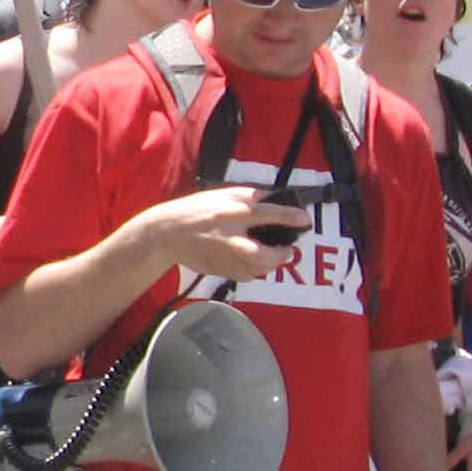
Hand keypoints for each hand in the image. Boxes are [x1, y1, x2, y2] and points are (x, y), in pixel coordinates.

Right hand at [146, 186, 307, 281]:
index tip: (305, 220)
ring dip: (270, 264)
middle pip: (265, 255)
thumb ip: (247, 196)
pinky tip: (250, 262)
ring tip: (271, 255)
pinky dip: (254, 271)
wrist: (166, 234)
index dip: (291, 217)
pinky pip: (245, 276)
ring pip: (257, 269)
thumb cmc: (194, 211)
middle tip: (286, 250)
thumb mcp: (220, 194)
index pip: (268, 214)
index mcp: (232, 213)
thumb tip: (271, 200)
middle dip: (281, 254)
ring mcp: (224, 256)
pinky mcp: (219, 269)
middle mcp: (230, 237)